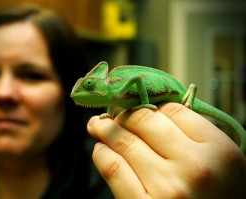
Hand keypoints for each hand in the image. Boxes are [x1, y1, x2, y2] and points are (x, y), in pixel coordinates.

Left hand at [87, 103, 245, 198]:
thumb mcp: (221, 163)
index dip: (151, 105)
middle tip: (112, 113)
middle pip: (144, 120)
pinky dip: (101, 153)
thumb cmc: (218, 196)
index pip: (173, 110)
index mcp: (219, 151)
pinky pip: (112, 168)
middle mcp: (194, 167)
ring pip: (122, 141)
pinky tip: (101, 150)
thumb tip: (152, 111)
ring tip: (98, 127)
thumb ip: (193, 134)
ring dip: (104, 130)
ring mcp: (166, 188)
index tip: (139, 108)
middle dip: (122, 113)